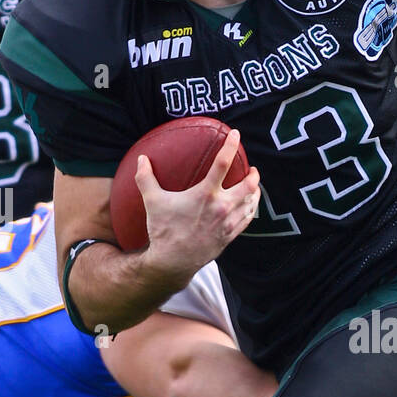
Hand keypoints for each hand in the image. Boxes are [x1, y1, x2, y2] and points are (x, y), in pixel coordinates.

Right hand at [137, 129, 260, 278]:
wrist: (173, 262)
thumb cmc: (163, 230)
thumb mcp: (152, 201)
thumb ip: (146, 178)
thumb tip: (142, 158)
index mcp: (205, 194)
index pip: (223, 163)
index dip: (231, 145)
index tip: (236, 134)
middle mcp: (222, 206)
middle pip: (248, 184)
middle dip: (253, 174)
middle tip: (251, 168)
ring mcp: (228, 222)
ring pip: (251, 203)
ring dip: (255, 191)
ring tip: (253, 185)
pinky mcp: (230, 235)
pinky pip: (248, 219)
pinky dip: (251, 209)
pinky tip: (250, 205)